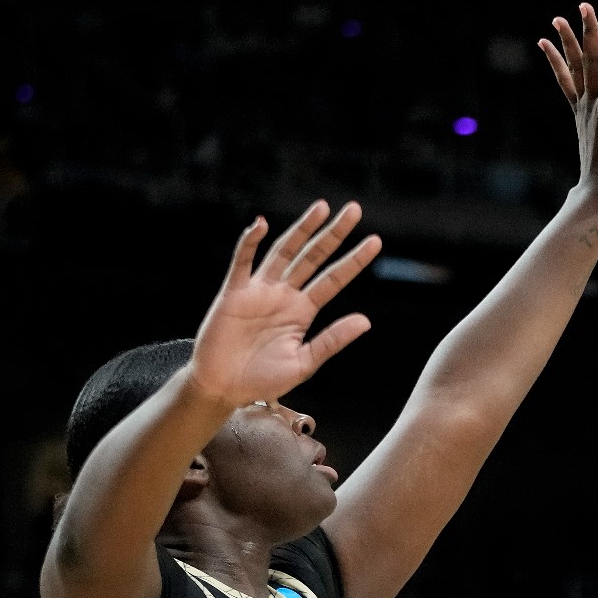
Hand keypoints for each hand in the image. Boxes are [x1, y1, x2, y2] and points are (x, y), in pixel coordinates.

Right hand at [185, 201, 382, 408]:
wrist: (222, 390)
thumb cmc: (261, 379)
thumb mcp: (303, 363)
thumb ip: (331, 340)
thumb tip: (366, 320)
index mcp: (303, 310)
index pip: (334, 279)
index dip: (354, 261)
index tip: (376, 241)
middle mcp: (284, 294)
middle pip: (313, 257)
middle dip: (333, 234)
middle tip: (355, 209)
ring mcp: (259, 291)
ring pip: (283, 252)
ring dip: (302, 229)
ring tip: (321, 208)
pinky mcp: (234, 293)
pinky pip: (242, 262)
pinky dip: (249, 242)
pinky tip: (261, 224)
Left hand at [539, 3, 597, 194]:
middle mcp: (594, 103)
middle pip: (590, 61)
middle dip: (588, 32)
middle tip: (584, 6)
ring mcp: (584, 106)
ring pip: (575, 67)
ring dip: (567, 42)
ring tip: (557, 18)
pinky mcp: (579, 112)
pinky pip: (565, 82)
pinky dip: (556, 63)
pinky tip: (546, 47)